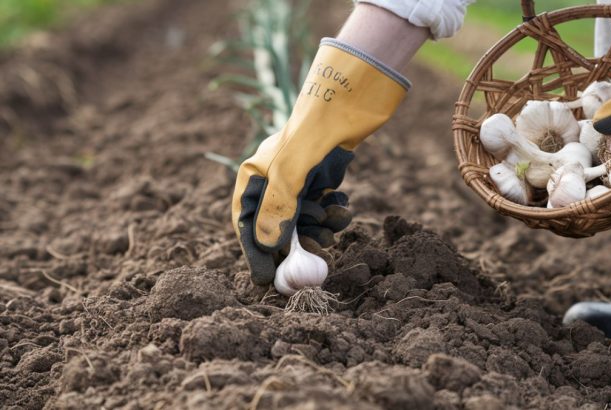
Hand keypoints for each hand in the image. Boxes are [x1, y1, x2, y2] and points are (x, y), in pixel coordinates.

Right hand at [232, 38, 409, 284]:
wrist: (349, 102)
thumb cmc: (313, 132)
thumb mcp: (290, 173)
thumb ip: (278, 210)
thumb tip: (267, 247)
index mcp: (254, 178)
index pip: (247, 224)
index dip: (255, 253)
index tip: (265, 280)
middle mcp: (273, 182)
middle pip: (278, 227)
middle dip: (297, 242)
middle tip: (314, 258)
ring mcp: (299, 182)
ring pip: (305, 222)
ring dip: (322, 227)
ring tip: (337, 219)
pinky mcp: (322, 181)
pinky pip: (324, 210)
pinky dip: (334, 213)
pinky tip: (343, 204)